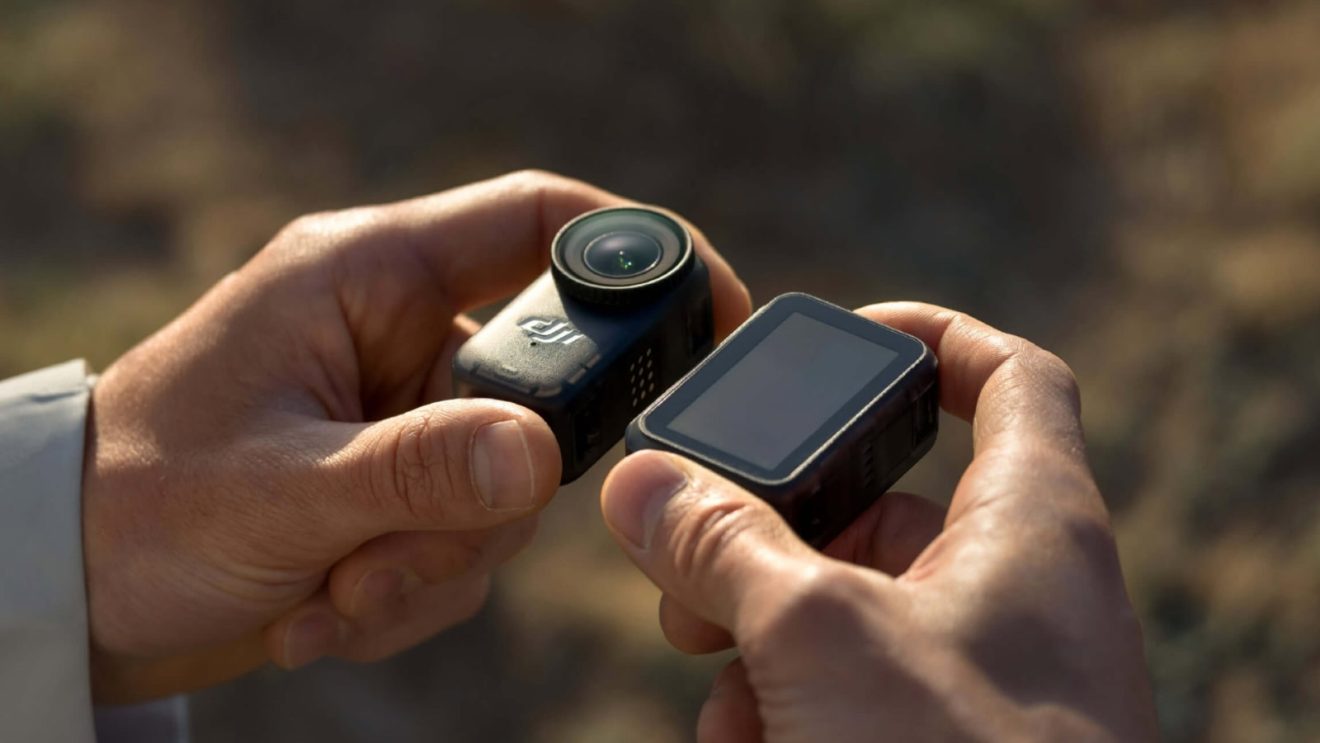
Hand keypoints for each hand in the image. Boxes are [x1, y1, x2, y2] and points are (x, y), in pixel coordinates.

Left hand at [82, 170, 752, 702]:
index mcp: (368, 276)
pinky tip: (320, 608)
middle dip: (488, 503)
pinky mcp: (404, 479)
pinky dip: (409, 591)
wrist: (78, 586)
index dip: (642, 254)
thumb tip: (540, 460)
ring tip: (330, 597)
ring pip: (508, 486)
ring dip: (433, 566)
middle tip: (395, 557)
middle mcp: (399, 331)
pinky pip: (468, 537)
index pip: (538, 223)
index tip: (717, 315)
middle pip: (539, 392)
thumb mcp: (278, 491)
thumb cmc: (141, 506)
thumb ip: (415, 472)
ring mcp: (407, 411)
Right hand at [600, 302, 1158, 741]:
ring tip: (715, 683)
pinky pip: (851, 691)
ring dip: (759, 639)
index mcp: (1029, 521)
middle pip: (880, 507)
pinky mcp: (941, 738)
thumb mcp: (820, 637)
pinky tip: (745, 742)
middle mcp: (1013, 587)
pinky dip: (788, 706)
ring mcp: (981, 672)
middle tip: (692, 562)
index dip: (925, 335)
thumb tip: (638, 483)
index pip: (1006, 374)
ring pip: (846, 613)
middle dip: (772, 535)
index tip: (836, 344)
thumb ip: (722, 545)